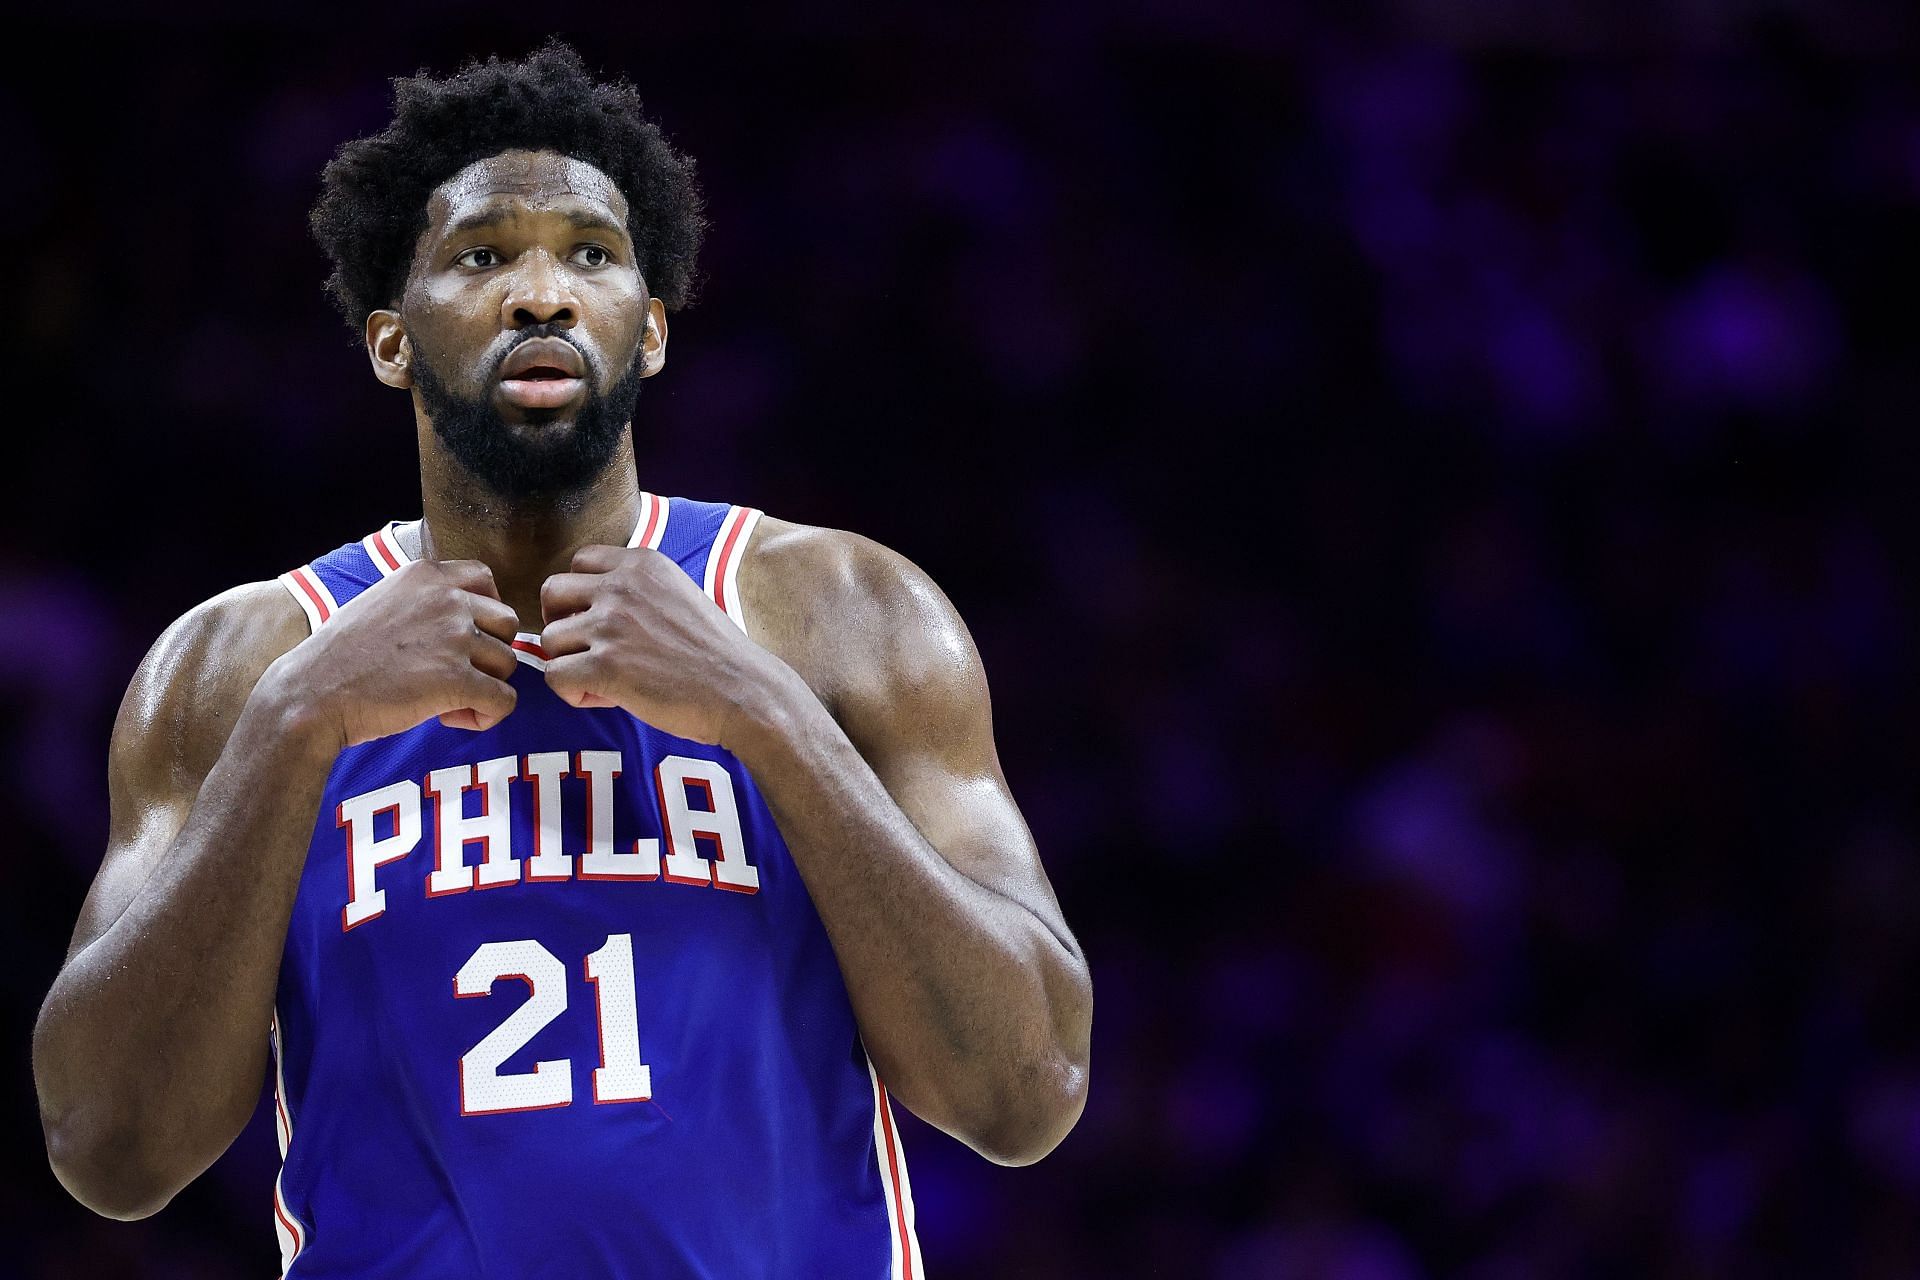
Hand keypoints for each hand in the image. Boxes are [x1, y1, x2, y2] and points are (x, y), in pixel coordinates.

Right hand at [274, 559, 520, 748]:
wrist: (311, 694)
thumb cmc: (340, 657)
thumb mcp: (381, 602)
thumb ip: (424, 601)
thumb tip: (466, 622)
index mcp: (425, 575)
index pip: (485, 577)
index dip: (485, 611)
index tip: (467, 636)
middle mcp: (446, 599)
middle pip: (507, 624)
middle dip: (489, 652)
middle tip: (455, 675)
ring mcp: (454, 638)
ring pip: (508, 663)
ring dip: (485, 686)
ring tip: (446, 700)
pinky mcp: (457, 680)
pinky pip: (504, 700)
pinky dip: (487, 715)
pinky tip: (453, 719)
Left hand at [538, 544, 774, 747]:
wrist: (743, 691)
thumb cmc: (715, 654)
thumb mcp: (678, 595)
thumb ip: (637, 590)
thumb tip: (590, 610)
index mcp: (642, 563)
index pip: (579, 561)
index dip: (579, 595)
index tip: (597, 621)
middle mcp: (622, 586)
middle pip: (551, 592)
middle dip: (559, 623)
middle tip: (584, 649)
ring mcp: (611, 624)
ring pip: (548, 639)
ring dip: (569, 663)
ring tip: (602, 680)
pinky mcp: (605, 665)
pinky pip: (555, 677)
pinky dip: (572, 693)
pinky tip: (604, 698)